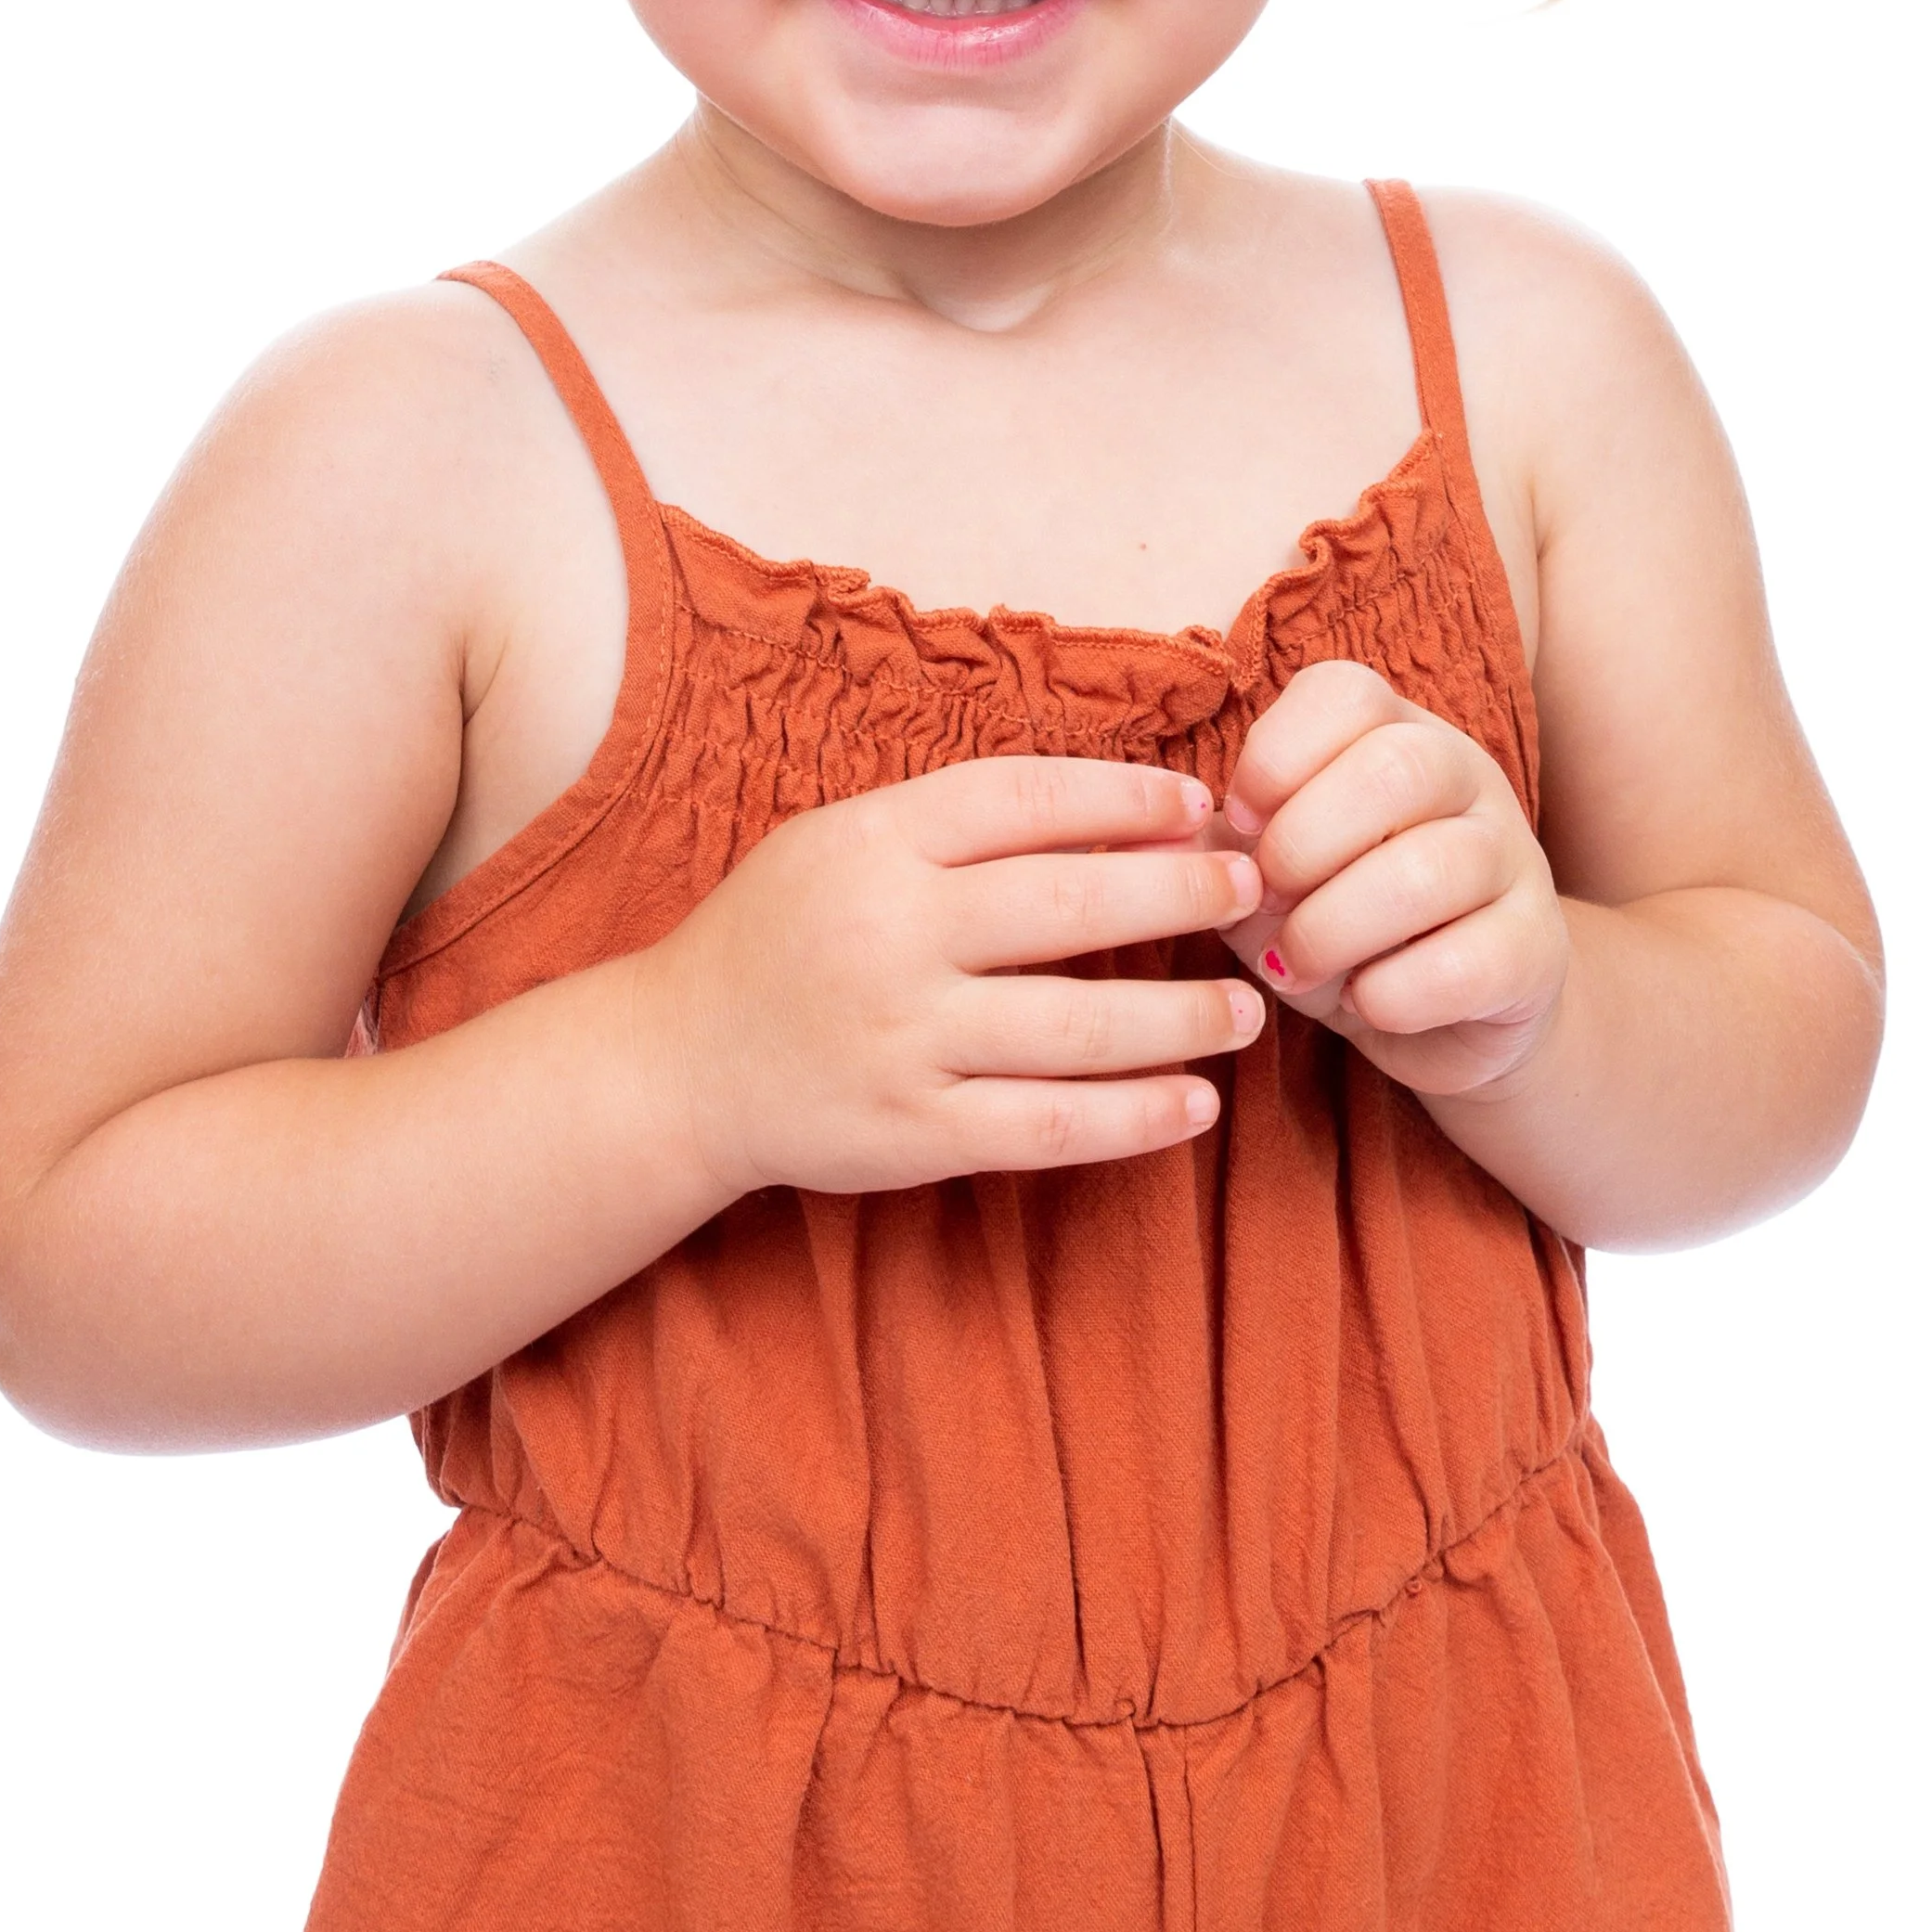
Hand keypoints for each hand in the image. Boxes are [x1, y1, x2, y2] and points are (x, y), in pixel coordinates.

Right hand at [645, 759, 1267, 1197]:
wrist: (679, 1064)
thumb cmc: (785, 933)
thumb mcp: (847, 841)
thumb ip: (960, 824)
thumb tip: (1121, 810)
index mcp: (876, 844)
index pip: (1026, 800)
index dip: (1126, 796)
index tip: (1200, 803)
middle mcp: (892, 937)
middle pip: (1070, 905)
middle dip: (1180, 892)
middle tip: (1251, 888)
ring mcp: (904, 1042)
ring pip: (1078, 1029)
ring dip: (1182, 1018)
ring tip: (1248, 1009)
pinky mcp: (914, 1135)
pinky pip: (1050, 1128)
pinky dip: (1136, 1119)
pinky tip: (1197, 1103)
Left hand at [1221, 663, 1568, 1096]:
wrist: (1448, 1019)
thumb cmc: (1340, 926)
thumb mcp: (1271, 877)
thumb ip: (1215, 851)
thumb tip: (1138, 844)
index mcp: (1393, 730)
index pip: (1343, 692)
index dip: (1275, 756)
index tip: (1238, 822)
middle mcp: (1465, 774)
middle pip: (1395, 768)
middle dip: (1302, 846)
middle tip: (1265, 902)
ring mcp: (1514, 856)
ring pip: (1434, 867)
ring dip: (1336, 929)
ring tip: (1297, 967)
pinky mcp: (1538, 947)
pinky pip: (1468, 962)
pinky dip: (1392, 993)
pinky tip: (1366, 1003)